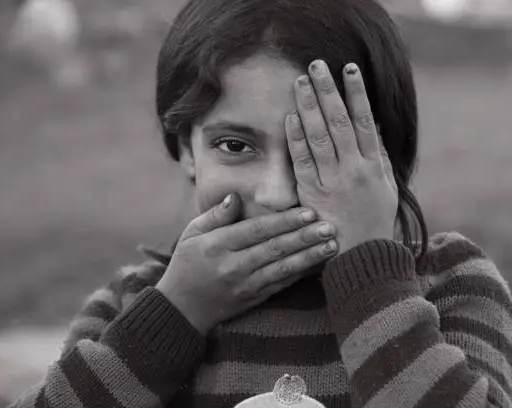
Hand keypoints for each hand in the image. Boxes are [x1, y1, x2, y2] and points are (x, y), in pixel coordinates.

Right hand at [155, 193, 337, 334]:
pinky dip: (301, 275)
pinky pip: (281, 285)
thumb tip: (236, 197)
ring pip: (282, 269)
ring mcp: (245, 285)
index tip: (307, 212)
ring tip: (331, 246)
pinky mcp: (254, 299)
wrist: (181, 309)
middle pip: (274, 249)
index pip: (256, 231)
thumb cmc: (187, 264)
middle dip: (304, 237)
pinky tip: (318, 264)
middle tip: (329, 227)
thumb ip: (215, 215)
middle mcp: (233, 266)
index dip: (283, 222)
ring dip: (309, 257)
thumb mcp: (191, 234)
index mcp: (217, 246)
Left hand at [285, 60, 398, 253]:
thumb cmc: (376, 221)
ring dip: (309, 107)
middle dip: (328, 92)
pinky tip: (290, 117)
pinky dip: (296, 139)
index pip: (365, 121)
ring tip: (301, 81)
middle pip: (340, 122)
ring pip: (320, 137)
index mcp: (374, 165)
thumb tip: (372, 126)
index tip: (349, 69)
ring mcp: (333, 181)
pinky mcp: (313, 194)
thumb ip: (378, 156)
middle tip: (316, 65)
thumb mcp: (386, 187)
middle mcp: (354, 169)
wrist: (364, 257)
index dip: (357, 93)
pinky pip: (303, 162)